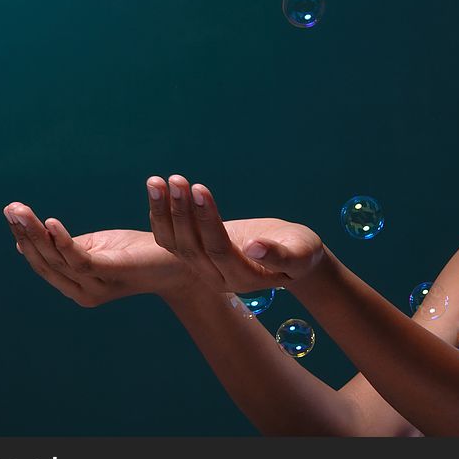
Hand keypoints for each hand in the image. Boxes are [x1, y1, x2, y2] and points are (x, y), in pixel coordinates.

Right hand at [3, 202, 188, 306]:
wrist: (180, 261)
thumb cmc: (136, 251)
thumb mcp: (96, 247)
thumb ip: (67, 247)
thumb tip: (28, 239)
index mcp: (76, 284)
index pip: (41, 261)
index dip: (25, 238)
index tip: (11, 212)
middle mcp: (81, 292)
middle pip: (44, 262)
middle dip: (25, 234)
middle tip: (11, 208)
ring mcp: (96, 288)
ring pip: (57, 261)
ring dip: (36, 235)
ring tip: (21, 211)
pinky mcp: (113, 275)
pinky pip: (81, 261)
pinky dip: (63, 242)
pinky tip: (51, 223)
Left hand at [147, 174, 326, 293]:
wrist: (290, 255)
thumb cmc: (301, 251)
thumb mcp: (300, 254)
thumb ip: (279, 256)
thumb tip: (254, 247)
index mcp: (243, 278)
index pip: (219, 249)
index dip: (207, 220)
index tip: (200, 189)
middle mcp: (217, 277)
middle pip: (192, 246)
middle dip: (182, 212)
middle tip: (177, 180)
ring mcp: (203, 268)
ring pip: (175, 243)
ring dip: (165, 211)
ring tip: (158, 181)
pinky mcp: (195, 255)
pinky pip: (170, 238)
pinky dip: (160, 214)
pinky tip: (157, 188)